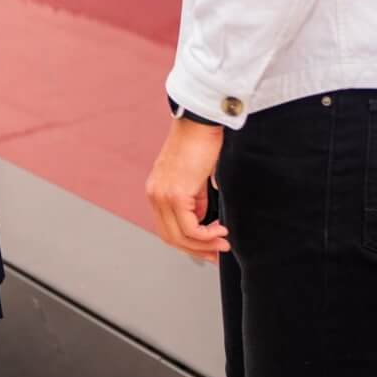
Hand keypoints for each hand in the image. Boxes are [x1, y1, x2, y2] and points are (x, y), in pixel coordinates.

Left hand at [144, 117, 229, 263]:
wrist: (198, 125)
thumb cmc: (200, 145)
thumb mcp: (194, 180)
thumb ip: (194, 201)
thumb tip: (202, 219)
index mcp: (156, 191)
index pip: (167, 229)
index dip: (188, 244)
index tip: (208, 249)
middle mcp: (154, 195)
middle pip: (171, 237)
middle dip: (197, 250)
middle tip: (218, 251)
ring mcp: (162, 195)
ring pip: (180, 236)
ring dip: (205, 244)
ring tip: (223, 242)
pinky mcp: (175, 194)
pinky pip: (190, 227)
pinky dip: (207, 235)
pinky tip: (221, 230)